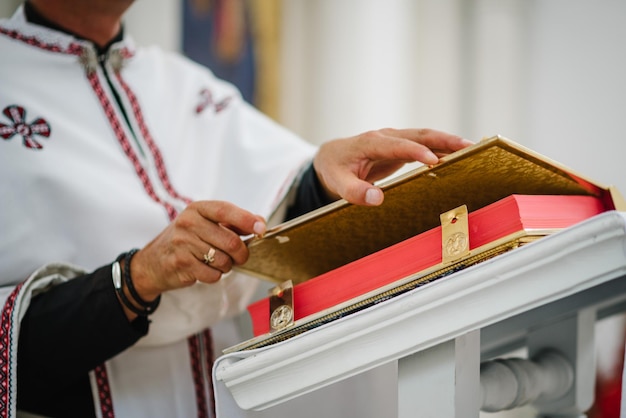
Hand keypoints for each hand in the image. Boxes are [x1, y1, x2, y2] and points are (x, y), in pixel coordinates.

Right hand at [128, 201, 265, 302]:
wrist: (152, 262)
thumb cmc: (186, 240)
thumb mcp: (204, 223)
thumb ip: (232, 222)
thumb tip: (260, 223)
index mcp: (197, 209)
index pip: (225, 210)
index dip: (247, 220)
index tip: (261, 229)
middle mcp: (188, 223)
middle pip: (231, 242)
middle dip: (242, 254)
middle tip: (240, 256)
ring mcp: (183, 244)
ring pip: (224, 261)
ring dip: (227, 266)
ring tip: (216, 261)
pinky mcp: (181, 264)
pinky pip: (213, 275)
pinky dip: (215, 275)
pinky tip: (205, 269)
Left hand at [313, 128, 472, 205]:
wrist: (331, 158)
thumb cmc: (334, 169)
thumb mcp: (337, 182)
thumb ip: (354, 192)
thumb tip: (377, 199)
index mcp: (371, 143)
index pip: (398, 145)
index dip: (416, 152)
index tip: (434, 161)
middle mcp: (386, 136)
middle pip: (420, 134)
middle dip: (444, 140)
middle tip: (470, 147)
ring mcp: (395, 139)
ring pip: (426, 137)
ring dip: (449, 142)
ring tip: (475, 149)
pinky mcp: (401, 147)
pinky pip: (425, 145)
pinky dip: (443, 148)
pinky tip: (460, 156)